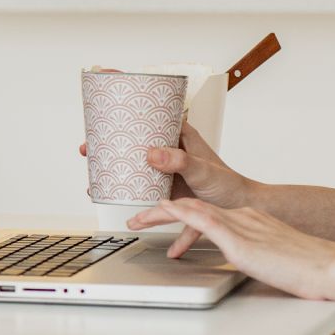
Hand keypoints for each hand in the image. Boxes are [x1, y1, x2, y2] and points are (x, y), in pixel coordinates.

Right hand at [79, 122, 256, 208]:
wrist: (246, 211)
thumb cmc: (230, 185)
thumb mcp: (203, 170)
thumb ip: (179, 161)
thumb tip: (151, 154)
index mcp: (178, 138)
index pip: (148, 118)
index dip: (125, 112)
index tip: (103, 110)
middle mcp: (170, 155)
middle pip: (135, 147)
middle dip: (110, 149)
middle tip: (88, 149)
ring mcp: (168, 177)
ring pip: (136, 177)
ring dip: (116, 182)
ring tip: (97, 186)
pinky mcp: (170, 199)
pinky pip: (152, 206)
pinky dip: (144, 216)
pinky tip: (135, 223)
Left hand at [129, 198, 334, 299]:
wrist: (331, 267)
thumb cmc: (310, 270)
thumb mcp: (275, 258)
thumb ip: (259, 257)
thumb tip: (253, 265)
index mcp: (250, 220)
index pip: (207, 210)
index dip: (182, 209)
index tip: (164, 211)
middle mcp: (242, 217)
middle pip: (191, 207)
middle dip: (161, 210)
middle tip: (137, 217)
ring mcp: (239, 225)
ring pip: (189, 210)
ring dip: (159, 214)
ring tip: (136, 220)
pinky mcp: (238, 239)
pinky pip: (201, 221)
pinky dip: (178, 215)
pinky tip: (163, 212)